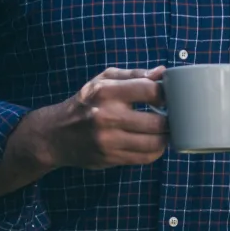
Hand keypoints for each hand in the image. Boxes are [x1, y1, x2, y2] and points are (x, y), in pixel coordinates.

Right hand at [8, 66, 168, 172]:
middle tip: (173, 116)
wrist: (55, 134)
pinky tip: (154, 143)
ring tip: (166, 130)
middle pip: (157, 122)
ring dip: (166, 137)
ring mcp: (108, 141)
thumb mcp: (103, 80)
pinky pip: (144, 158)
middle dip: (170, 119)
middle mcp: (107, 117)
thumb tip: (163, 72)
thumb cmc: (85, 102)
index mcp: (107, 92)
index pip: (150, 90)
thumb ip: (134, 75)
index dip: (166, 94)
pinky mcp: (110, 158)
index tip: (170, 97)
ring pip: (154, 143)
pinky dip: (156, 151)